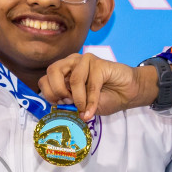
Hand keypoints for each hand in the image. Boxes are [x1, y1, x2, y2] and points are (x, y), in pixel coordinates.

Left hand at [39, 54, 171, 120]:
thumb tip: (59, 107)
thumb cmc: (104, 98)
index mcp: (63, 72)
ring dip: (78, 99)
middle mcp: (71, 63)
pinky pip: (91, 84)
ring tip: (83, 108)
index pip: (44, 79)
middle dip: (57, 91)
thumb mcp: (81, 105)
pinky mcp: (99, 63)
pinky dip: (90, 101)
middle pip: (52, 71)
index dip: (49, 94)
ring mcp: (85, 61)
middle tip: (67, 103)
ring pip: (73, 78)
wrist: (127, 93)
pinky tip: (91, 111)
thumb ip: (69, 104)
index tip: (60, 105)